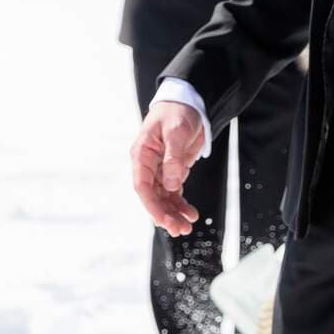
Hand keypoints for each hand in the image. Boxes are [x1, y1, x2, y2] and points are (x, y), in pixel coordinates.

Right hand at [130, 100, 205, 235]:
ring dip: (174, 212)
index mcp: (142, 154)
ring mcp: (160, 169)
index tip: (162, 220)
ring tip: (187, 227)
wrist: (188, 103)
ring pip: (164, 197)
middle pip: (153, 196)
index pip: (142, 185)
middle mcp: (147, 165)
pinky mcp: (173, 170)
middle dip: (165, 214)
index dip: (151, 205)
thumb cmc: (178, 112)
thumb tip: (171, 185)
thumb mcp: (176, 132)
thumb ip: (173, 159)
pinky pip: (174, 191)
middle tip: (179, 230)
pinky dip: (181, 203)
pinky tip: (191, 214)